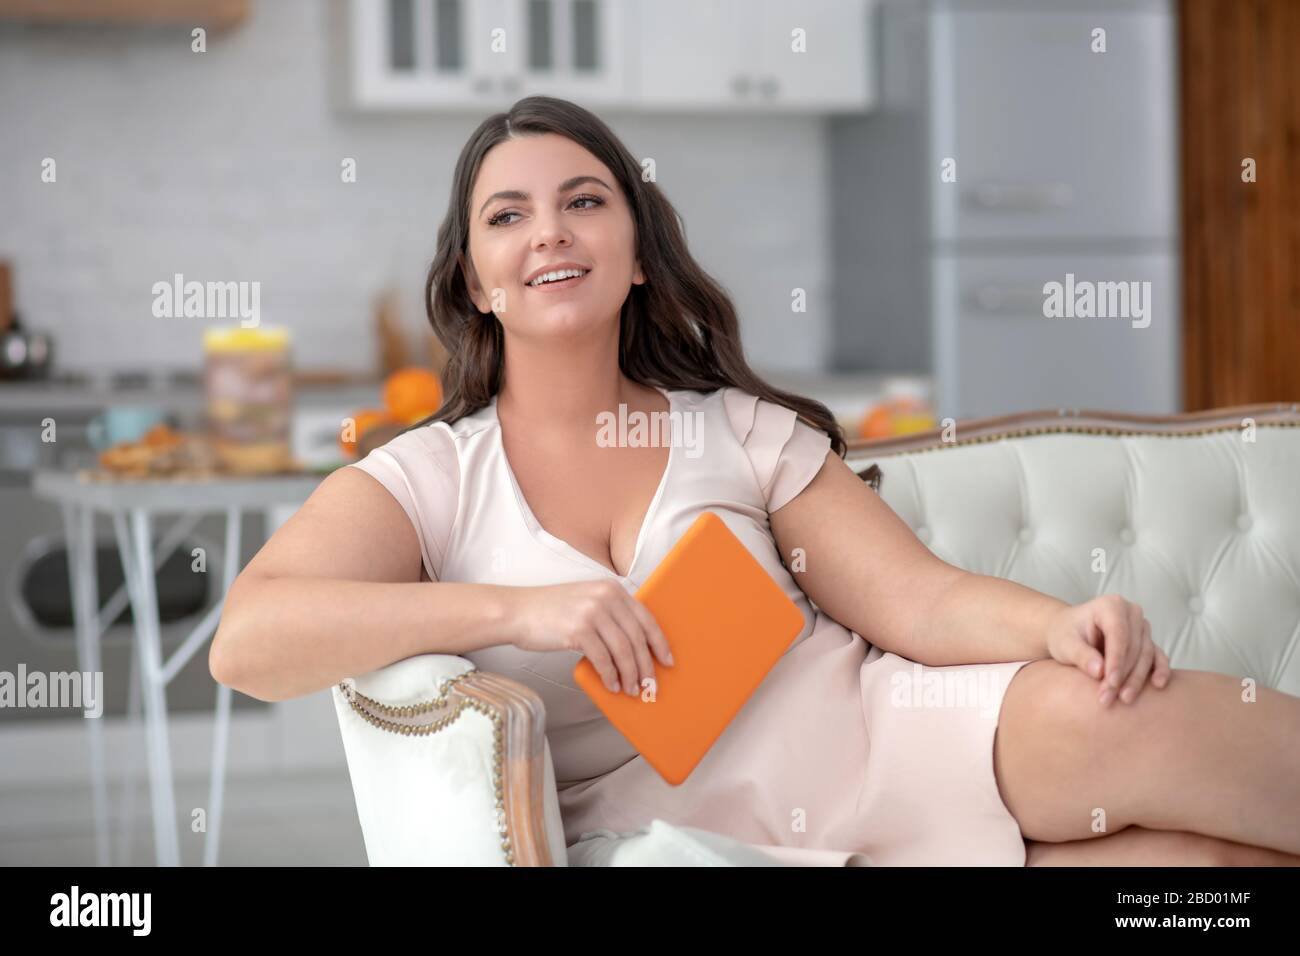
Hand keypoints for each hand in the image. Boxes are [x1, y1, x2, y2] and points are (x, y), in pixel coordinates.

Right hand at [505, 580, 673, 696]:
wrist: (517, 611)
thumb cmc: (551, 611)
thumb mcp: (586, 601)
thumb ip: (610, 614)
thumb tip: (634, 646)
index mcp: (612, 589)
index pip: (646, 618)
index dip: (659, 642)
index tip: (667, 660)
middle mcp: (606, 597)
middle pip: (637, 637)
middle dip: (646, 665)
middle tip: (649, 685)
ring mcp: (592, 612)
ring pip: (623, 650)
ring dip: (630, 674)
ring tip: (631, 690)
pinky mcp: (578, 629)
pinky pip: (603, 659)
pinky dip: (611, 676)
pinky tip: (612, 686)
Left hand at [1044, 594, 1170, 705]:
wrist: (1068, 633)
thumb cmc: (1065, 635)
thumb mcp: (1065, 644)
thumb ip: (1081, 655)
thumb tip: (1098, 671)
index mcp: (1110, 605)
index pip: (1118, 634)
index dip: (1116, 660)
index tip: (1111, 683)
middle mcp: (1130, 612)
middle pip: (1133, 647)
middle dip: (1123, 675)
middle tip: (1109, 697)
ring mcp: (1141, 626)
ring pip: (1146, 655)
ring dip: (1136, 679)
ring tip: (1124, 699)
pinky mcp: (1147, 640)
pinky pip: (1157, 656)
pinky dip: (1159, 670)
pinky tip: (1158, 685)